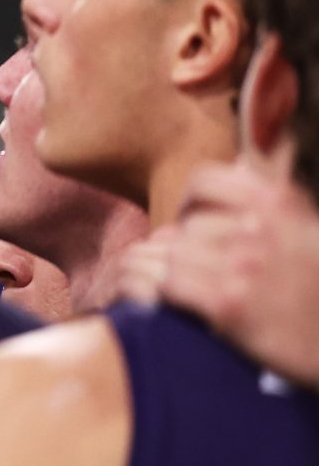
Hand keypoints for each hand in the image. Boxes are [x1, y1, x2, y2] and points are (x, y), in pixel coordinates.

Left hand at [150, 163, 318, 389]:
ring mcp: (243, 265)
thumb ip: (266, 195)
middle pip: (184, 227)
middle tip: (186, 268)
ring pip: (171, 255)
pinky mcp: (228, 303)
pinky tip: (174, 305)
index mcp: (277, 202)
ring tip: (174, 287)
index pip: (204, 182)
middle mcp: (260, 228)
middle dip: (179, 249)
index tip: (191, 222)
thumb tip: (240, 161)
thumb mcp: (305, 229)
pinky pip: (168, 285)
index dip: (189, 203)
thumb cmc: (314, 286)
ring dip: (165, 273)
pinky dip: (162, 295)